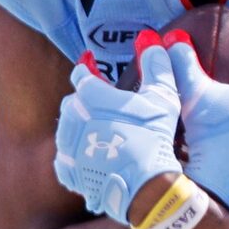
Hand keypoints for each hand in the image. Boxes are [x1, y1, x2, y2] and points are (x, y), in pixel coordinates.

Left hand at [54, 50, 182, 226]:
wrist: (144, 187)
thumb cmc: (153, 139)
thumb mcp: (162, 98)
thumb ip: (156, 66)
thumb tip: (152, 41)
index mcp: (89, 95)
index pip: (81, 74)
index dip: (89, 70)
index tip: (93, 69)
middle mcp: (71, 118)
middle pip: (73, 103)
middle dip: (86, 103)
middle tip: (105, 109)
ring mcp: (67, 146)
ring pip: (67, 130)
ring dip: (80, 129)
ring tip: (101, 136)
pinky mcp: (68, 171)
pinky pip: (66, 159)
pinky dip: (77, 157)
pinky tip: (91, 159)